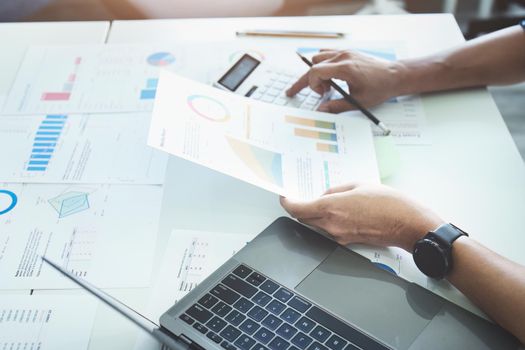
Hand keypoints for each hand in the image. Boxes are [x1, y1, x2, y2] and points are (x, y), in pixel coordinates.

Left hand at [280, 183, 443, 251]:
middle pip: (304, 218)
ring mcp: (339, 236)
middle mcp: (331, 225)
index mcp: (330, 208)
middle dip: (299, 207)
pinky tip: (339, 210)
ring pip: (317, 224)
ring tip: (323, 200)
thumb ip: (336, 190)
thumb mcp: (358, 185)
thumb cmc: (388, 203)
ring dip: (315, 214)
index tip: (285, 196)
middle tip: (300, 196)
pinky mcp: (348, 241)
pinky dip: (328, 220)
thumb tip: (325, 195)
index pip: (297, 209)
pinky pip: (331, 230)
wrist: (407, 224)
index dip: (287, 202)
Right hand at [286, 50, 406, 112]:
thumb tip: (321, 111)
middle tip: (317, 92)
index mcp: (346, 68)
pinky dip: (324, 64)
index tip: (320, 94)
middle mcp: (344, 56)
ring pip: (319, 56)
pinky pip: (328, 53)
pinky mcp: (348, 52)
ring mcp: (346, 52)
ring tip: (328, 85)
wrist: (395, 76)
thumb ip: (336, 106)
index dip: (312, 84)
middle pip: (314, 63)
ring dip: (318, 71)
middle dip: (312, 79)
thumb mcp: (358, 102)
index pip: (315, 70)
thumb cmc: (380, 87)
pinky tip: (331, 76)